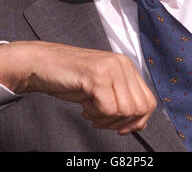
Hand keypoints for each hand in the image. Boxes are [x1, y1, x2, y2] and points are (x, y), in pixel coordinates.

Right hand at [0, 41, 156, 134]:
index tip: (120, 127)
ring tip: (90, 108)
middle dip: (121, 122)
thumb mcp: (103, 87)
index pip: (149, 102)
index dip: (137, 121)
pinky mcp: (97, 75)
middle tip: (100, 117)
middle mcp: (123, 64)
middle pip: (140, 109)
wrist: (42, 64)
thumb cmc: (70, 77)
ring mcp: (111, 68)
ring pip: (125, 110)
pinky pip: (108, 109)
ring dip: (105, 119)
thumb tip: (141, 123)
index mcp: (127, 66)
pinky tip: (84, 104)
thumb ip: (122, 98)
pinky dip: (94, 114)